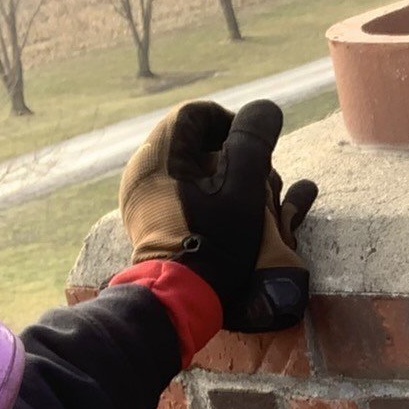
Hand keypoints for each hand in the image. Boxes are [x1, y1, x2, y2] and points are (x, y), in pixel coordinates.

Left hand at [119, 99, 317, 333]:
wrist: (180, 300)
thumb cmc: (214, 242)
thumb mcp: (243, 188)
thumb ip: (254, 141)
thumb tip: (265, 108)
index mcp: (158, 156)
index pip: (196, 114)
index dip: (232, 122)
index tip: (256, 149)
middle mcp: (143, 171)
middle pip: (193, 141)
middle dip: (232, 154)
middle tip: (257, 179)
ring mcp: (143, 198)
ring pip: (190, 168)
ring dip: (226, 177)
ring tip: (252, 201)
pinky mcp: (149, 221)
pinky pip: (181, 193)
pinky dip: (211, 196)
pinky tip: (234, 217)